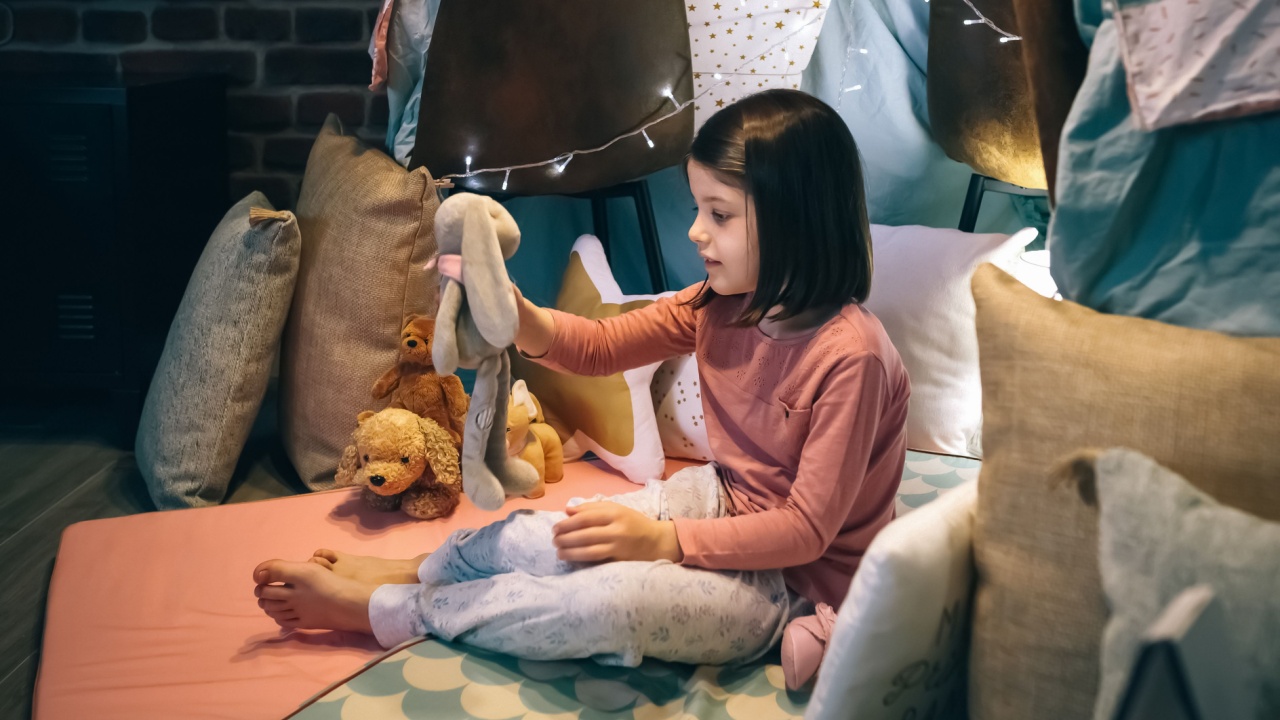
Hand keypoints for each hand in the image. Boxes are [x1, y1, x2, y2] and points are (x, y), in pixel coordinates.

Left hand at [552, 502, 682, 563]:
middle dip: (565, 537)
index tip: (555, 527)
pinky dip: (580, 558)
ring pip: (588, 549)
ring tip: (558, 551)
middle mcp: (616, 528)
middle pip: (585, 533)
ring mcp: (618, 545)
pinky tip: (570, 558)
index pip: (585, 517)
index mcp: (615, 512)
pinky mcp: (619, 559)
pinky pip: (596, 558)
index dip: (567, 523)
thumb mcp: (616, 509)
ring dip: (569, 550)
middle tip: (554, 539)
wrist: (656, 541)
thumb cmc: (633, 523)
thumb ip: (592, 508)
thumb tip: (567, 510)